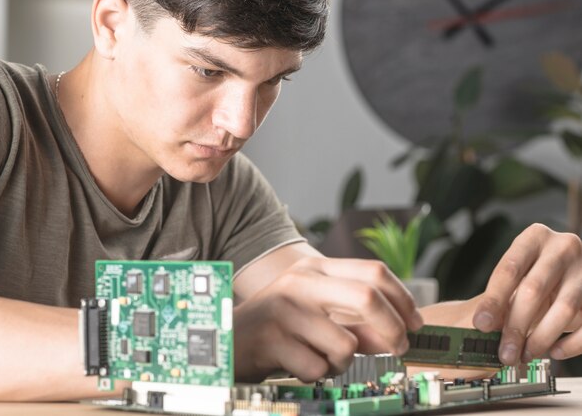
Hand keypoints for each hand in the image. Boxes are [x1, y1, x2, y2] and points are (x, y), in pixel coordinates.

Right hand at [233, 257, 422, 382]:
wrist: (227, 336)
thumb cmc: (280, 324)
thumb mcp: (317, 311)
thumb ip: (355, 318)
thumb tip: (397, 335)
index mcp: (315, 268)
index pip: (374, 272)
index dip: (403, 299)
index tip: (415, 324)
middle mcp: (301, 282)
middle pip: (368, 297)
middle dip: (393, 329)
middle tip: (398, 348)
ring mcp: (284, 310)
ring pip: (346, 345)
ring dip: (343, 362)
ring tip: (321, 356)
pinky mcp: (271, 339)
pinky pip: (319, 368)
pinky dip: (317, 374)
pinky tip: (298, 364)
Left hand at [472, 223, 581, 364]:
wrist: (572, 266)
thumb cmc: (537, 270)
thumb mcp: (519, 271)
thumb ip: (502, 294)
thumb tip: (483, 326)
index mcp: (534, 237)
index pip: (509, 269)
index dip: (493, 300)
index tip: (481, 325)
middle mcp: (562, 247)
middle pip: (534, 290)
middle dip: (516, 326)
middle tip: (504, 352)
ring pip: (564, 308)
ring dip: (541, 337)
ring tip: (525, 354)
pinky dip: (571, 342)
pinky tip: (554, 351)